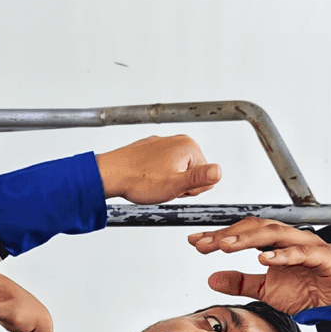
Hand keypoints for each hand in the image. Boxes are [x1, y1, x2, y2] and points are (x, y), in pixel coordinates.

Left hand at [97, 135, 221, 204]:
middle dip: (180, 185)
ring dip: (169, 182)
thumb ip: (200, 178)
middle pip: (192, 173)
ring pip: (177, 171)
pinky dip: (157, 175)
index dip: (190, 190)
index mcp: (189, 148)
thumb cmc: (139, 180)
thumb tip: (219, 172)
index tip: (175, 189)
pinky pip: (163, 166)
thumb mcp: (175, 185)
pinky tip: (147, 179)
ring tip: (154, 184)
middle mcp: (179, 141)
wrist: (111, 174)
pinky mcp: (152, 149)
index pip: (206, 177)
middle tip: (163, 188)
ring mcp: (165, 143)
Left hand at [188, 217, 330, 314]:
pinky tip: (264, 259)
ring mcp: (306, 244)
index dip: (219, 237)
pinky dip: (282, 255)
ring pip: (275, 234)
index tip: (195, 243)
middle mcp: (289, 238)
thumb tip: (212, 279)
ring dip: (249, 239)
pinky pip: (301, 253)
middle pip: (256, 228)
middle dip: (229, 235)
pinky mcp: (322, 257)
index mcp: (274, 243)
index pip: (243, 234)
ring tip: (227, 246)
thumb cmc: (306, 291)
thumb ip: (241, 283)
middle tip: (205, 244)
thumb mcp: (266, 291)